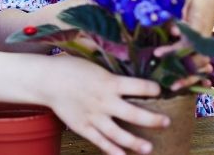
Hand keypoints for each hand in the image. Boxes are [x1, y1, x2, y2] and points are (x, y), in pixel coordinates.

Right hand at [41, 56, 168, 154]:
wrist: (47, 80)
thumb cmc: (71, 68)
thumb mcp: (96, 66)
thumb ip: (113, 76)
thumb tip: (131, 77)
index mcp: (109, 82)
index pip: (140, 86)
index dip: (153, 89)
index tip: (160, 91)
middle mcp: (104, 101)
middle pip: (134, 114)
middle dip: (152, 120)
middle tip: (166, 122)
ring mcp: (93, 116)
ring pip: (118, 133)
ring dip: (135, 142)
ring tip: (148, 149)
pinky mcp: (83, 126)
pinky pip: (100, 141)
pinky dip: (112, 151)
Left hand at [153, 0, 213, 88]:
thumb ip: (178, 11)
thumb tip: (171, 28)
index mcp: (198, 25)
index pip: (187, 42)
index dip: (173, 51)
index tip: (157, 54)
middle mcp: (203, 39)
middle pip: (196, 60)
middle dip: (184, 73)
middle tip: (168, 83)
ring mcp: (204, 45)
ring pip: (199, 65)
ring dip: (189, 78)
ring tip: (173, 88)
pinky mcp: (202, 48)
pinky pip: (200, 64)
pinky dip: (195, 76)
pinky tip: (185, 86)